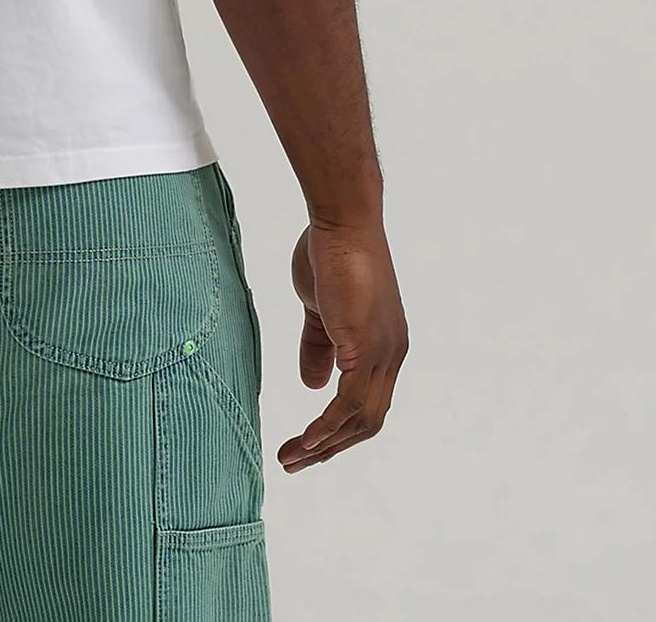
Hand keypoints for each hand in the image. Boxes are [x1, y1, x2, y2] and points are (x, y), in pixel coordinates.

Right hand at [277, 218, 407, 471]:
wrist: (342, 221)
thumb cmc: (330, 253)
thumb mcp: (320, 308)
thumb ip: (318, 346)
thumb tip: (312, 387)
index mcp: (383, 347)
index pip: (367, 403)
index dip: (339, 428)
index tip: (308, 442)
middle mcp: (391, 356)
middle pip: (367, 421)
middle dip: (331, 447)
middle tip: (295, 461)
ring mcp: (383, 354)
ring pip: (360, 420)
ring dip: (324, 445)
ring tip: (291, 458)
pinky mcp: (366, 348)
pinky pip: (349, 403)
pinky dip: (328, 426)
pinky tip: (307, 439)